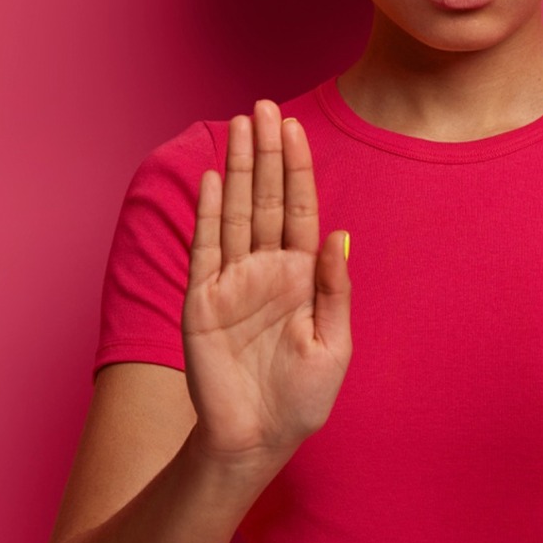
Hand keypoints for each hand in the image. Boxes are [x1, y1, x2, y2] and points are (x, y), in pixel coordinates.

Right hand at [182, 99, 352, 460]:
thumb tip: (339, 235)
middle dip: (266, 152)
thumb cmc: (302, 398)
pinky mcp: (203, 301)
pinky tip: (214, 179)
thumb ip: (334, 290)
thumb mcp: (334, 344)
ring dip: (238, 169)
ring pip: (235, 213)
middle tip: (263, 105)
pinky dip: (209, 214)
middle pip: (264, 199)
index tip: (295, 127)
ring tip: (240, 124)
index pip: (298, 210)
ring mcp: (232, 282)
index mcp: (300, 277)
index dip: (297, 169)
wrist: (259, 438)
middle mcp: (265, 271)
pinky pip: (206, 249)